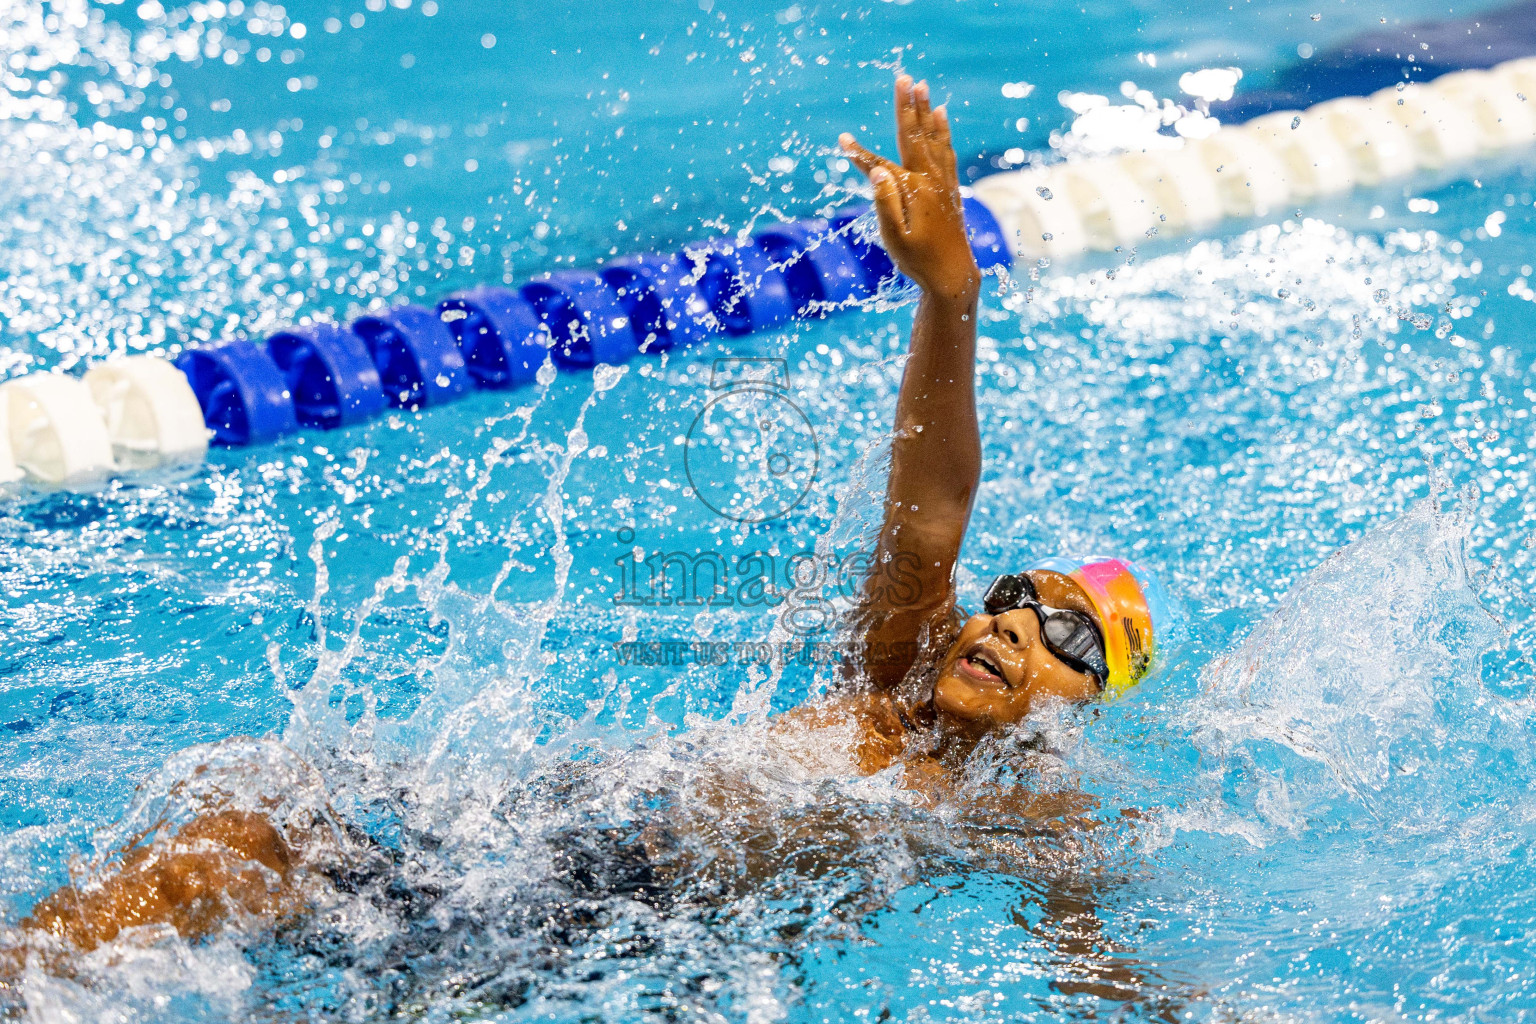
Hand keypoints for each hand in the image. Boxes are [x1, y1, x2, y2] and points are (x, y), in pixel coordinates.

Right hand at [840, 75, 980, 303]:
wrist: (953, 276)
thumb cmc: (919, 261)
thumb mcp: (895, 239)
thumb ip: (885, 204)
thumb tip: (877, 170)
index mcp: (913, 190)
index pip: (880, 165)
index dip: (859, 154)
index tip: (842, 140)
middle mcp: (930, 180)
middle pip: (915, 136)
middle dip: (907, 106)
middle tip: (904, 77)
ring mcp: (942, 182)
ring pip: (933, 138)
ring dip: (925, 111)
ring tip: (923, 87)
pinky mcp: (949, 188)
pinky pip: (946, 150)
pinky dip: (942, 131)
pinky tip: (942, 116)